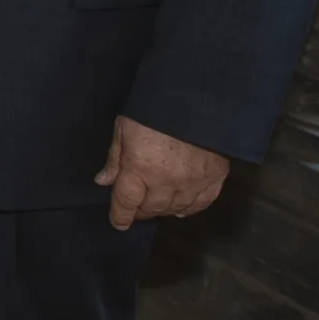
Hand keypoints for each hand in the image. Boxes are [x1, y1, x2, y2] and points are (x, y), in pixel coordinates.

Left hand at [95, 115, 228, 230]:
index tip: (119, 223)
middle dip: (141, 211)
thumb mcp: (125, 128)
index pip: (126, 202)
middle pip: (151, 208)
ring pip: (175, 208)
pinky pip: (202, 202)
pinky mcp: (215, 176)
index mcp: (139, 168)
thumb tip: (103, 181)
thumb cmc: (154, 109)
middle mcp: (166, 181)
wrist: (198, 96)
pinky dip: (190, 209)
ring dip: (163, 210)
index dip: (120, 216)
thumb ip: (115, 158)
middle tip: (137, 209)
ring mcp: (193, 181)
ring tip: (157, 207)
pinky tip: (181, 209)